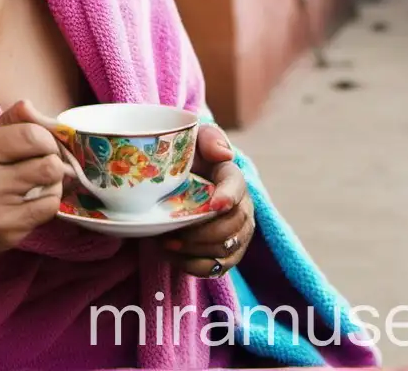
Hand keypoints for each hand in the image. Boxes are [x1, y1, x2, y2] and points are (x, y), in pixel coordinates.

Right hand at [0, 100, 72, 276]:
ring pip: (53, 188)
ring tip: (36, 181)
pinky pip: (48, 210)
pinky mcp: (7, 233)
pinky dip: (46, 202)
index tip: (41, 144)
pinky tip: (32, 200)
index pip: (32, 136)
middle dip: (53, 161)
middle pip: (49, 165)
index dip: (46, 138)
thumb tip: (36, 108)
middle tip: (42, 162)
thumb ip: (8, 121)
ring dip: (52, 183)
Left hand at [161, 124, 254, 277]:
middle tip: (170, 233)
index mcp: (232, 178)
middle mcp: (242, 207)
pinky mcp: (227, 254)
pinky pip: (217, 268)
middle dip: (202, 233)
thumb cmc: (184, 160)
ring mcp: (237, 233)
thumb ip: (209, 138)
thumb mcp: (192, 141)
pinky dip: (192, 266)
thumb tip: (224, 154)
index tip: (213, 205)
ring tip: (165, 243)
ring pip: (225, 249)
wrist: (173, 186)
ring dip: (194, 250)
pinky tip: (171, 255)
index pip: (237, 188)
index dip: (227, 197)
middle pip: (233, 225)